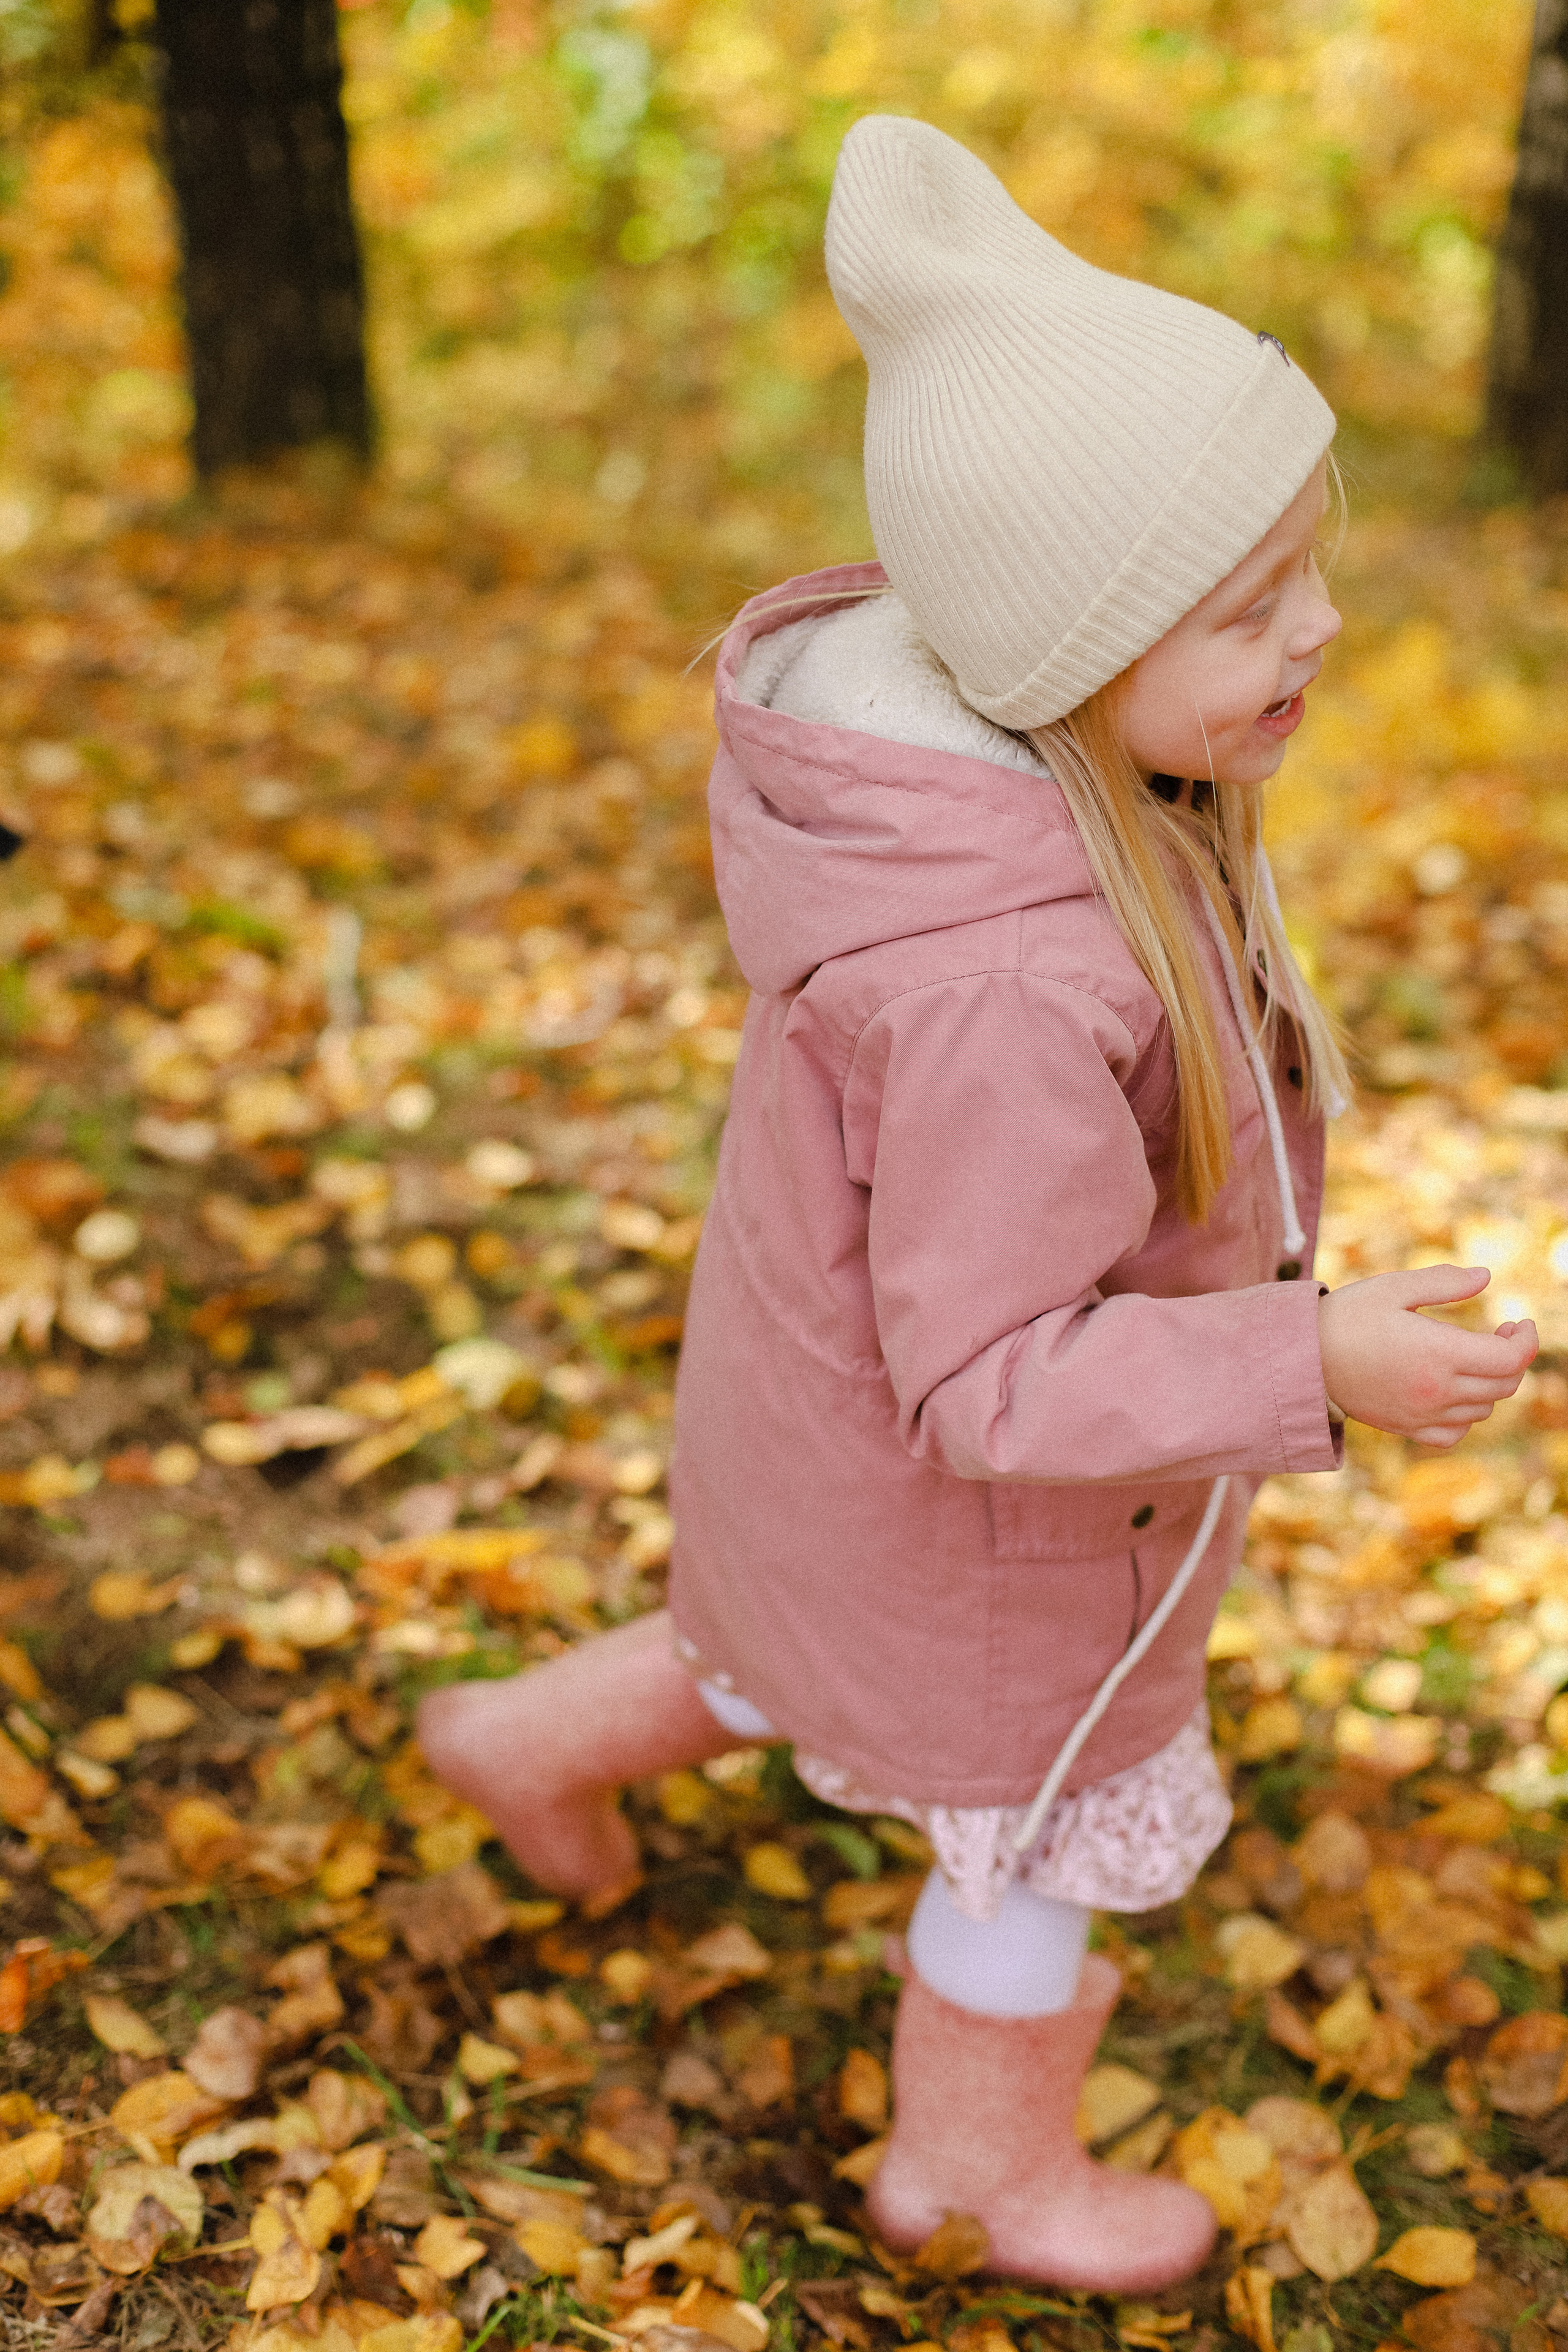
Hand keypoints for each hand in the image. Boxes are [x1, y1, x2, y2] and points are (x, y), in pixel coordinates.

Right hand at [1317, 1265, 1536, 1447]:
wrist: (1302, 1359)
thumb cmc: (1347, 1316)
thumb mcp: (1393, 1287)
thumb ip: (1444, 1281)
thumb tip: (1486, 1276)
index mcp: (1440, 1352)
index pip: (1511, 1358)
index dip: (1526, 1339)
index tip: (1518, 1322)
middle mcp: (1438, 1390)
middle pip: (1505, 1385)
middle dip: (1513, 1357)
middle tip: (1500, 1333)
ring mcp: (1423, 1414)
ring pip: (1484, 1409)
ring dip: (1492, 1383)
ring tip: (1475, 1357)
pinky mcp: (1406, 1428)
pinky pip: (1455, 1432)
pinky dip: (1466, 1415)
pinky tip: (1454, 1392)